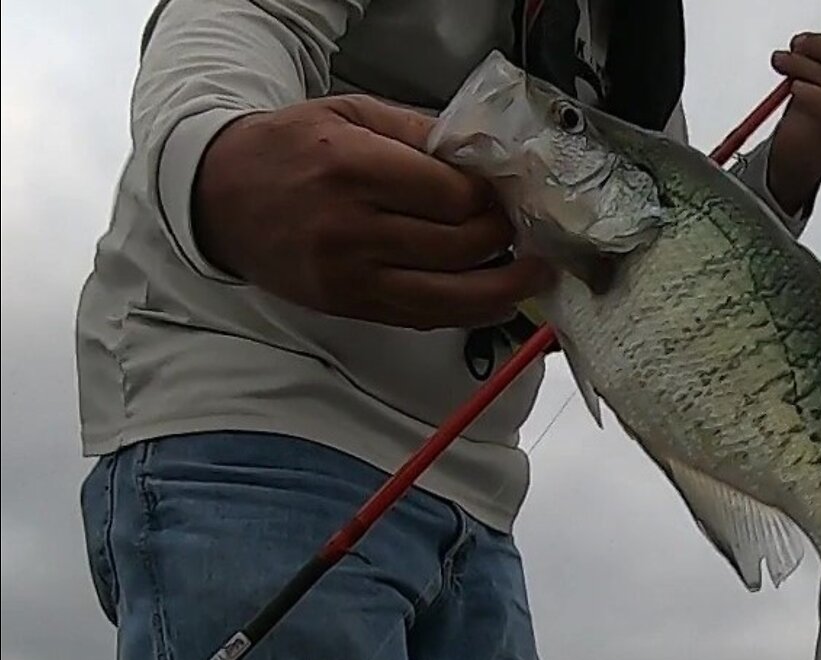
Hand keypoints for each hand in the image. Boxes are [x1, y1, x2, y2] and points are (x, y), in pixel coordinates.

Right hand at [192, 95, 555, 329]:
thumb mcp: (352, 114)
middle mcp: (353, 229)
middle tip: (522, 228)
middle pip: (461, 247)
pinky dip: (467, 312)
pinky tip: (494, 299)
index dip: (492, 199)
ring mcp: (351, 276)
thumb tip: (486, 157)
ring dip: (504, 289)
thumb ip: (421, 133)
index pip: (455, 198)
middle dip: (504, 239)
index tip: (506, 194)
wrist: (220, 197)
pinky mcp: (350, 306)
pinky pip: (424, 317)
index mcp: (356, 170)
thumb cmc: (288, 149)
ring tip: (534, 274)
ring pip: (451, 296)